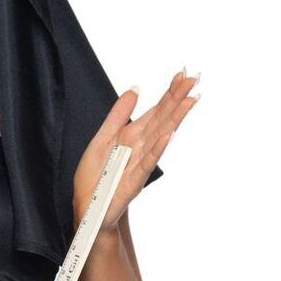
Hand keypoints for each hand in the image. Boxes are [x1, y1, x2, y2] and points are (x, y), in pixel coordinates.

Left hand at [71, 69, 199, 227]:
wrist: (87, 206)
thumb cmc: (94, 177)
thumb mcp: (102, 138)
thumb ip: (118, 115)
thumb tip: (134, 90)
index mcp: (133, 136)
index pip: (156, 110)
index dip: (168, 92)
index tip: (182, 75)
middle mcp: (140, 147)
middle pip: (162, 118)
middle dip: (177, 99)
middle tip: (194, 80)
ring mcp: (140, 163)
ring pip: (160, 136)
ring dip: (175, 119)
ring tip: (189, 102)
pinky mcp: (133, 181)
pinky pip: (147, 163)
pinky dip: (157, 149)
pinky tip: (168, 135)